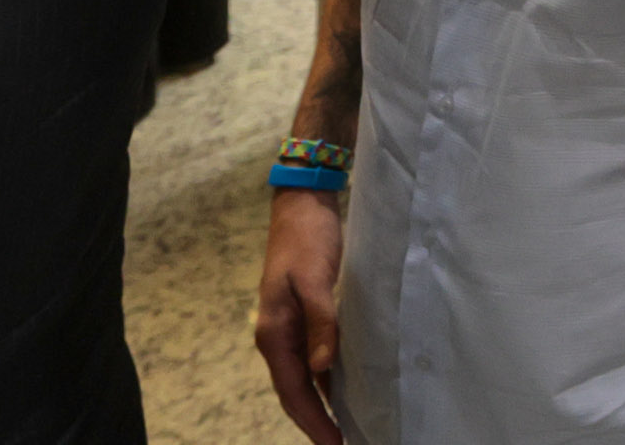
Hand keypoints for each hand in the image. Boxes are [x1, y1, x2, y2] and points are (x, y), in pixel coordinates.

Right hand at [254, 187, 346, 444]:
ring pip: (306, 377)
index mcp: (274, 334)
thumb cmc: (308, 238)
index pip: (292, 392)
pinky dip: (329, 378)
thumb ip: (321, 324)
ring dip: (323, 402)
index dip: (312, 422)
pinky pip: (315, 357)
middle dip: (316, 421)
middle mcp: (278, 336)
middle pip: (296, 391)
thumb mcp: (316, 280)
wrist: (303, 203)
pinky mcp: (305, 315)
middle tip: (344, 442)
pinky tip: (348, 388)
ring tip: (349, 425)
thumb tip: (323, 370)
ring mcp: (290, 327)